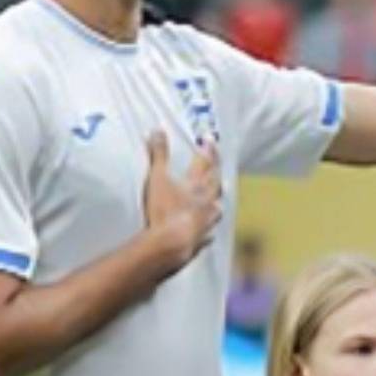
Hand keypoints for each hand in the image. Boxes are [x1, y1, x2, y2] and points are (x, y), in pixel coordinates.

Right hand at [142, 131, 222, 270]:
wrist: (171, 244)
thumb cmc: (164, 210)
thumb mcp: (158, 178)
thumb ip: (159, 154)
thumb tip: (158, 131)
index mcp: (197, 185)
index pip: (205, 162)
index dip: (208, 150)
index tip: (209, 139)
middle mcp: (207, 202)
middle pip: (215, 184)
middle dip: (216, 171)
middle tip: (217, 164)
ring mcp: (207, 222)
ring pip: (217, 208)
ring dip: (217, 201)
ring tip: (217, 199)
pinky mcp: (202, 240)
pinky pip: (209, 232)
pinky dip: (209, 229)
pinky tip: (209, 232)